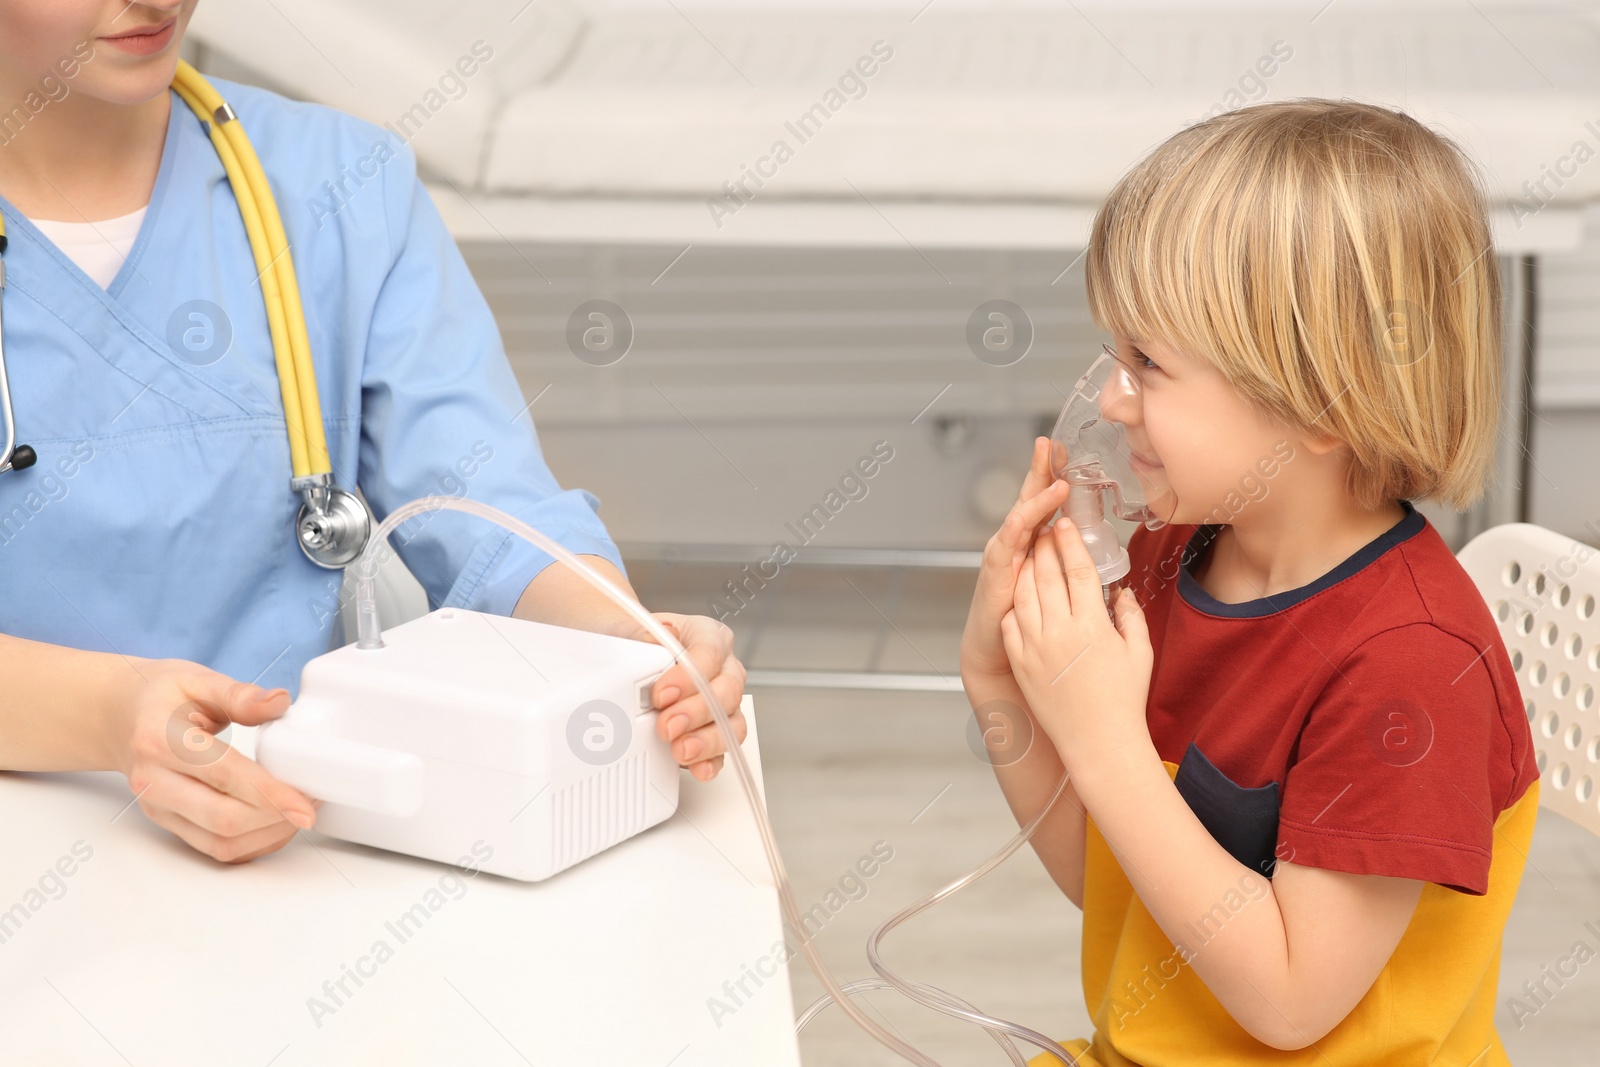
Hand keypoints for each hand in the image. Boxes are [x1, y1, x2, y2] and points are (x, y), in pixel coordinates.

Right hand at [111, 659, 319, 862]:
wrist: (118, 717)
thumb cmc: (159, 696)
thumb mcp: (196, 679)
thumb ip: (239, 694)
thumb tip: (279, 703)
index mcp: (160, 740)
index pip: (222, 774)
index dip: (269, 793)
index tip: (305, 805)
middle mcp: (154, 781)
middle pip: (223, 818)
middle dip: (277, 817)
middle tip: (313, 801)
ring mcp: (158, 808)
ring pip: (221, 843)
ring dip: (269, 834)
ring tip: (299, 810)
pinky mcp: (168, 822)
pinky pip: (215, 849)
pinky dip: (253, 844)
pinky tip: (277, 823)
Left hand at [632, 612, 748, 780]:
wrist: (625, 662)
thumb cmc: (634, 642)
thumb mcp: (630, 629)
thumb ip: (643, 634)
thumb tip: (656, 639)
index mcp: (708, 636)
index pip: (711, 653)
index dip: (689, 677)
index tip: (661, 694)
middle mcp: (722, 669)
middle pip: (727, 691)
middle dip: (697, 712)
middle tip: (667, 725)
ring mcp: (722, 702)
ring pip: (733, 723)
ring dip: (707, 740)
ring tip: (680, 749)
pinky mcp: (714, 731)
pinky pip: (724, 750)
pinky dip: (711, 761)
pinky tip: (696, 767)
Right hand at [961, 436, 1072, 679]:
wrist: (998, 649)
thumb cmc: (1030, 620)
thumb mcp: (1059, 586)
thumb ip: (1075, 567)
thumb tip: (1103, 555)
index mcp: (1035, 542)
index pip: (1048, 502)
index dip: (1058, 476)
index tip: (1072, 453)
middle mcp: (1017, 542)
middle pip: (1031, 497)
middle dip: (1040, 470)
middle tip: (1050, 443)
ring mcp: (1005, 554)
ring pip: (1021, 516)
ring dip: (1037, 496)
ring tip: (1056, 480)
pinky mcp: (996, 572)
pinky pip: (1007, 545)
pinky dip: (1016, 528)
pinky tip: (1025, 515)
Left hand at [1000, 519, 1153, 771]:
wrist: (1098, 741)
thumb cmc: (1123, 699)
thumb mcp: (1138, 651)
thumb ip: (1130, 615)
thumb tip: (1119, 592)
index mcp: (1092, 625)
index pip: (1077, 570)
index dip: (1070, 542)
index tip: (1065, 524)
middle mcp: (1060, 631)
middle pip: (1046, 574)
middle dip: (1044, 547)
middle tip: (1045, 530)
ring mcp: (1035, 647)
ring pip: (1024, 594)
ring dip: (1026, 569)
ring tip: (1031, 555)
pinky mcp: (1020, 662)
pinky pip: (1011, 623)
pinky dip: (1014, 604)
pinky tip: (1020, 595)